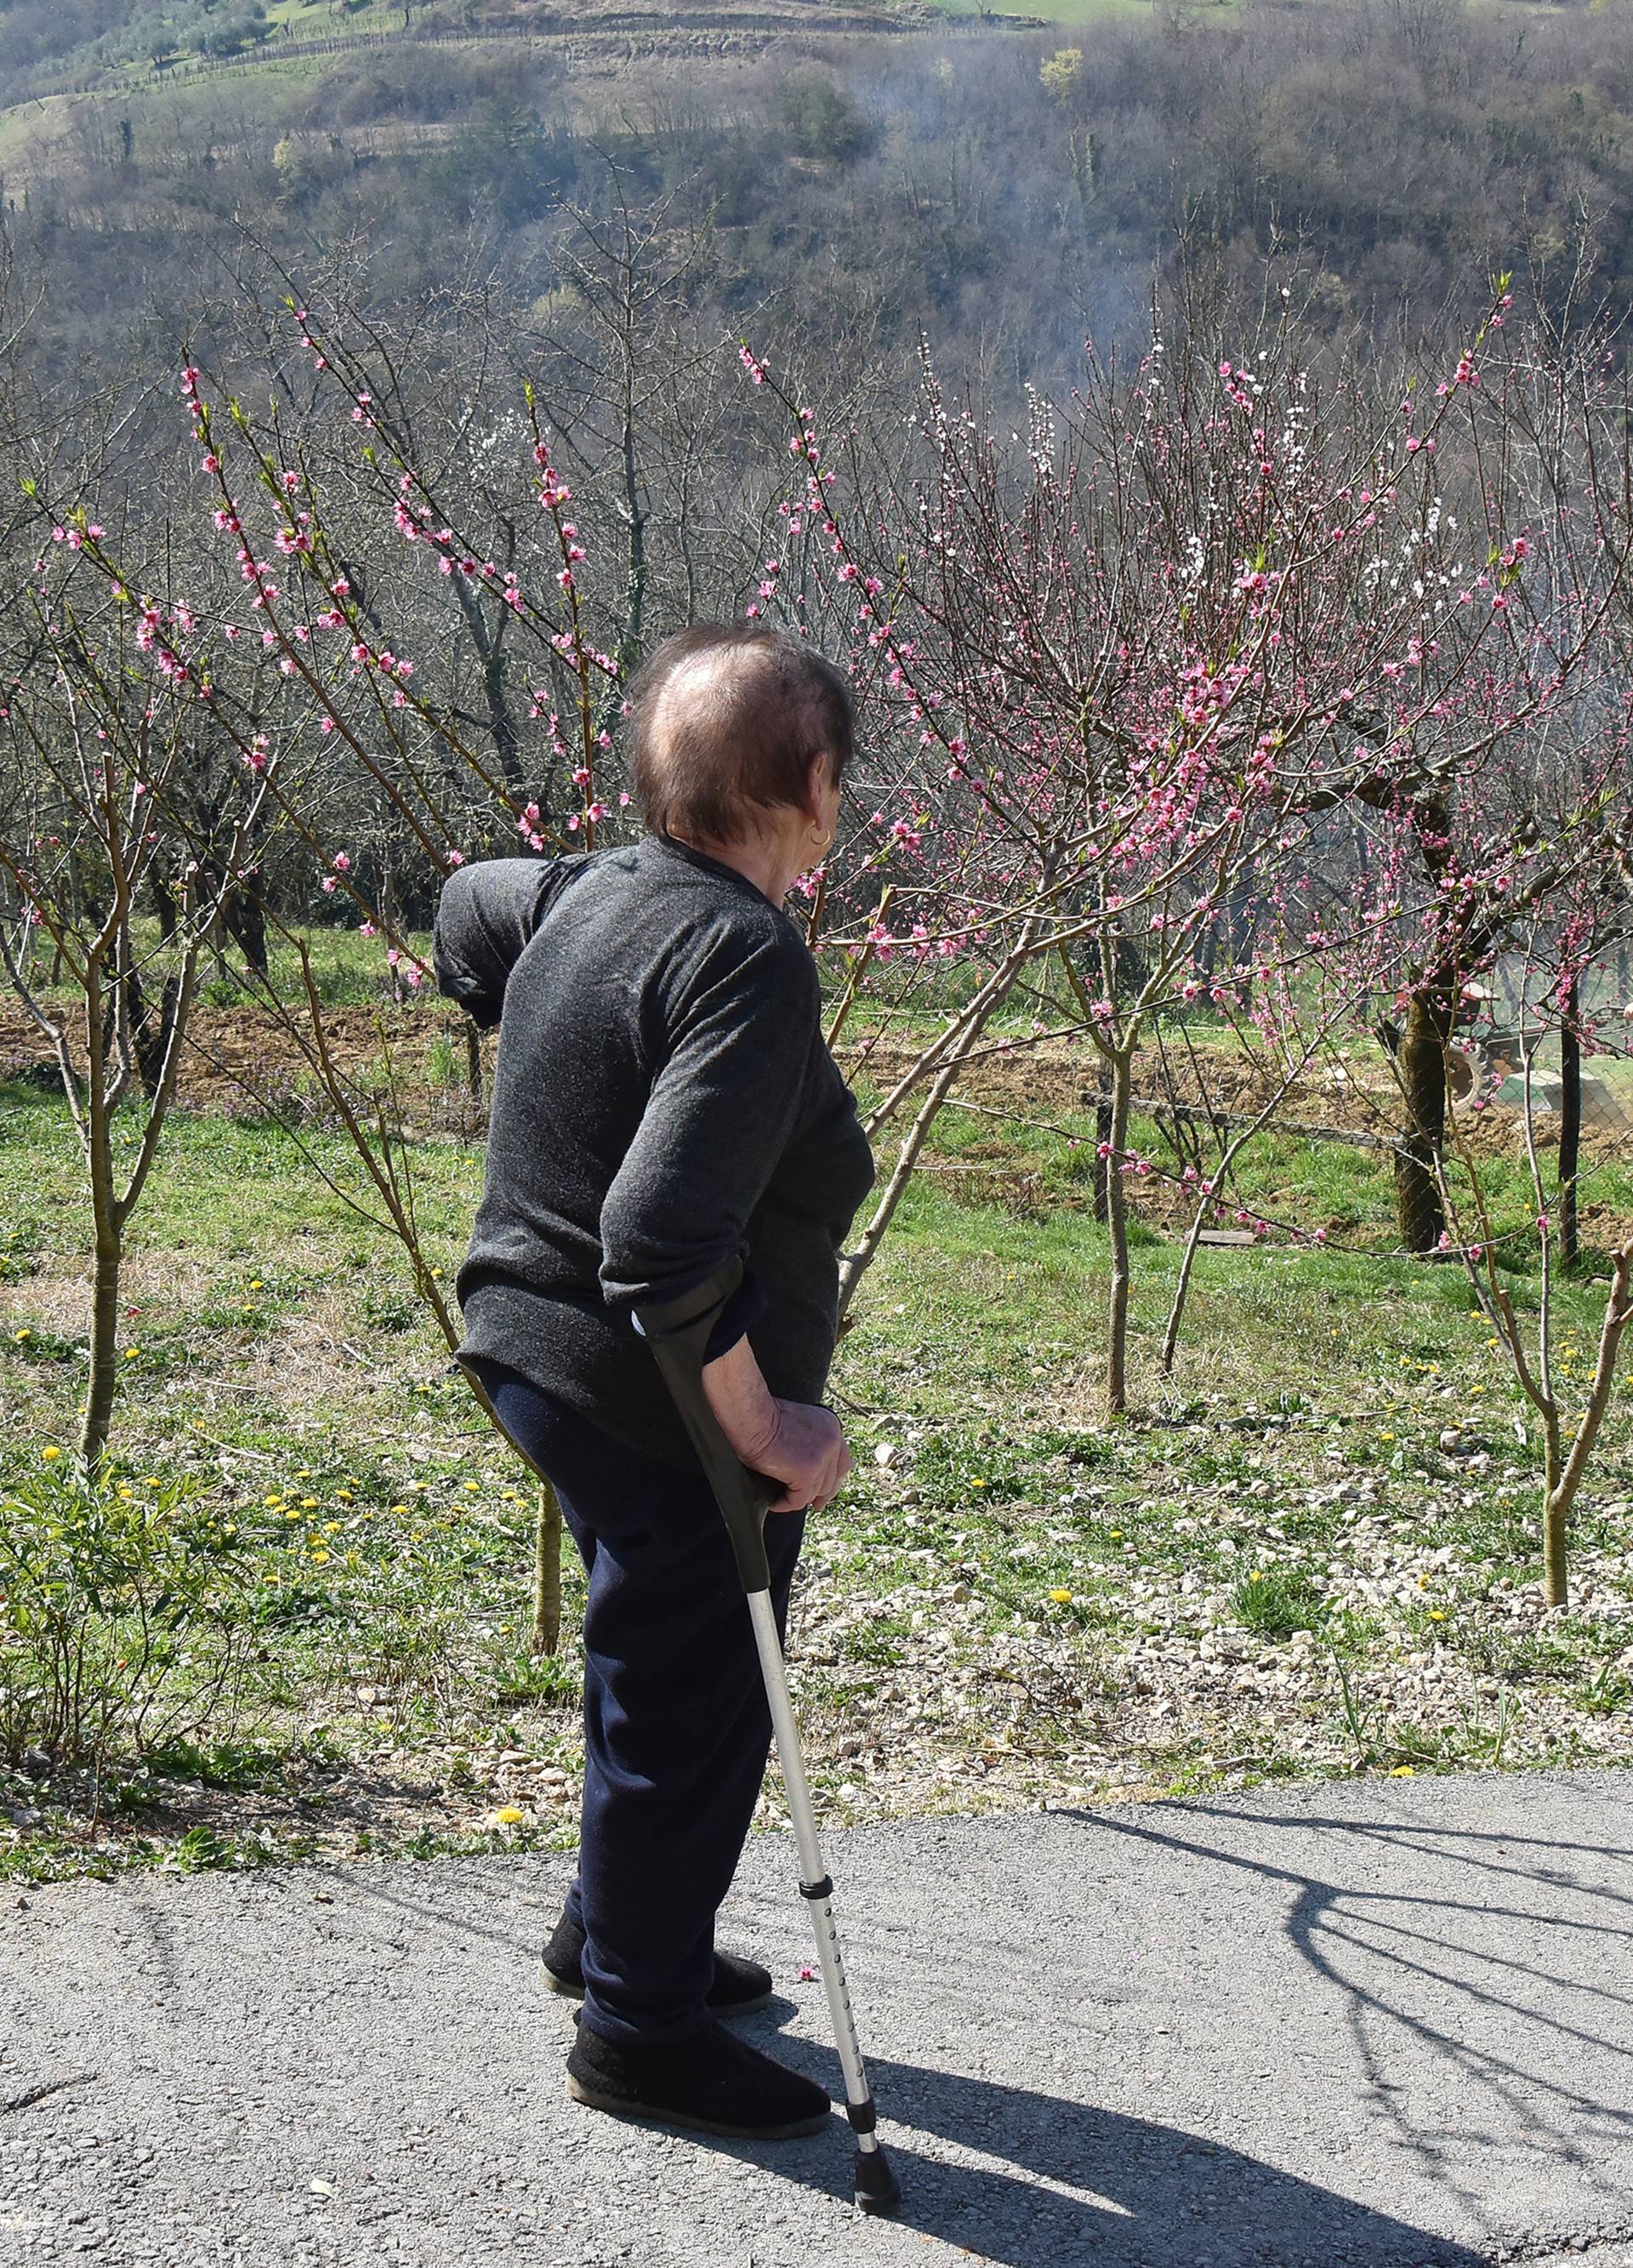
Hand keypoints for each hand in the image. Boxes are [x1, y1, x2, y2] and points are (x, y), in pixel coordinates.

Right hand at [753, 1398, 850, 1514]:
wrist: (752, 1417)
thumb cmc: (764, 1418)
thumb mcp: (798, 1425)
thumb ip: (811, 1442)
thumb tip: (812, 1470)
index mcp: (832, 1427)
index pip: (842, 1461)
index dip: (834, 1480)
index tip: (824, 1492)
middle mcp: (832, 1441)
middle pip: (832, 1479)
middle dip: (820, 1494)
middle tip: (809, 1503)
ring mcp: (822, 1457)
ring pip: (815, 1492)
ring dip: (798, 1497)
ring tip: (781, 1499)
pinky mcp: (807, 1472)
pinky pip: (798, 1500)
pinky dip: (784, 1504)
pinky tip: (774, 1502)